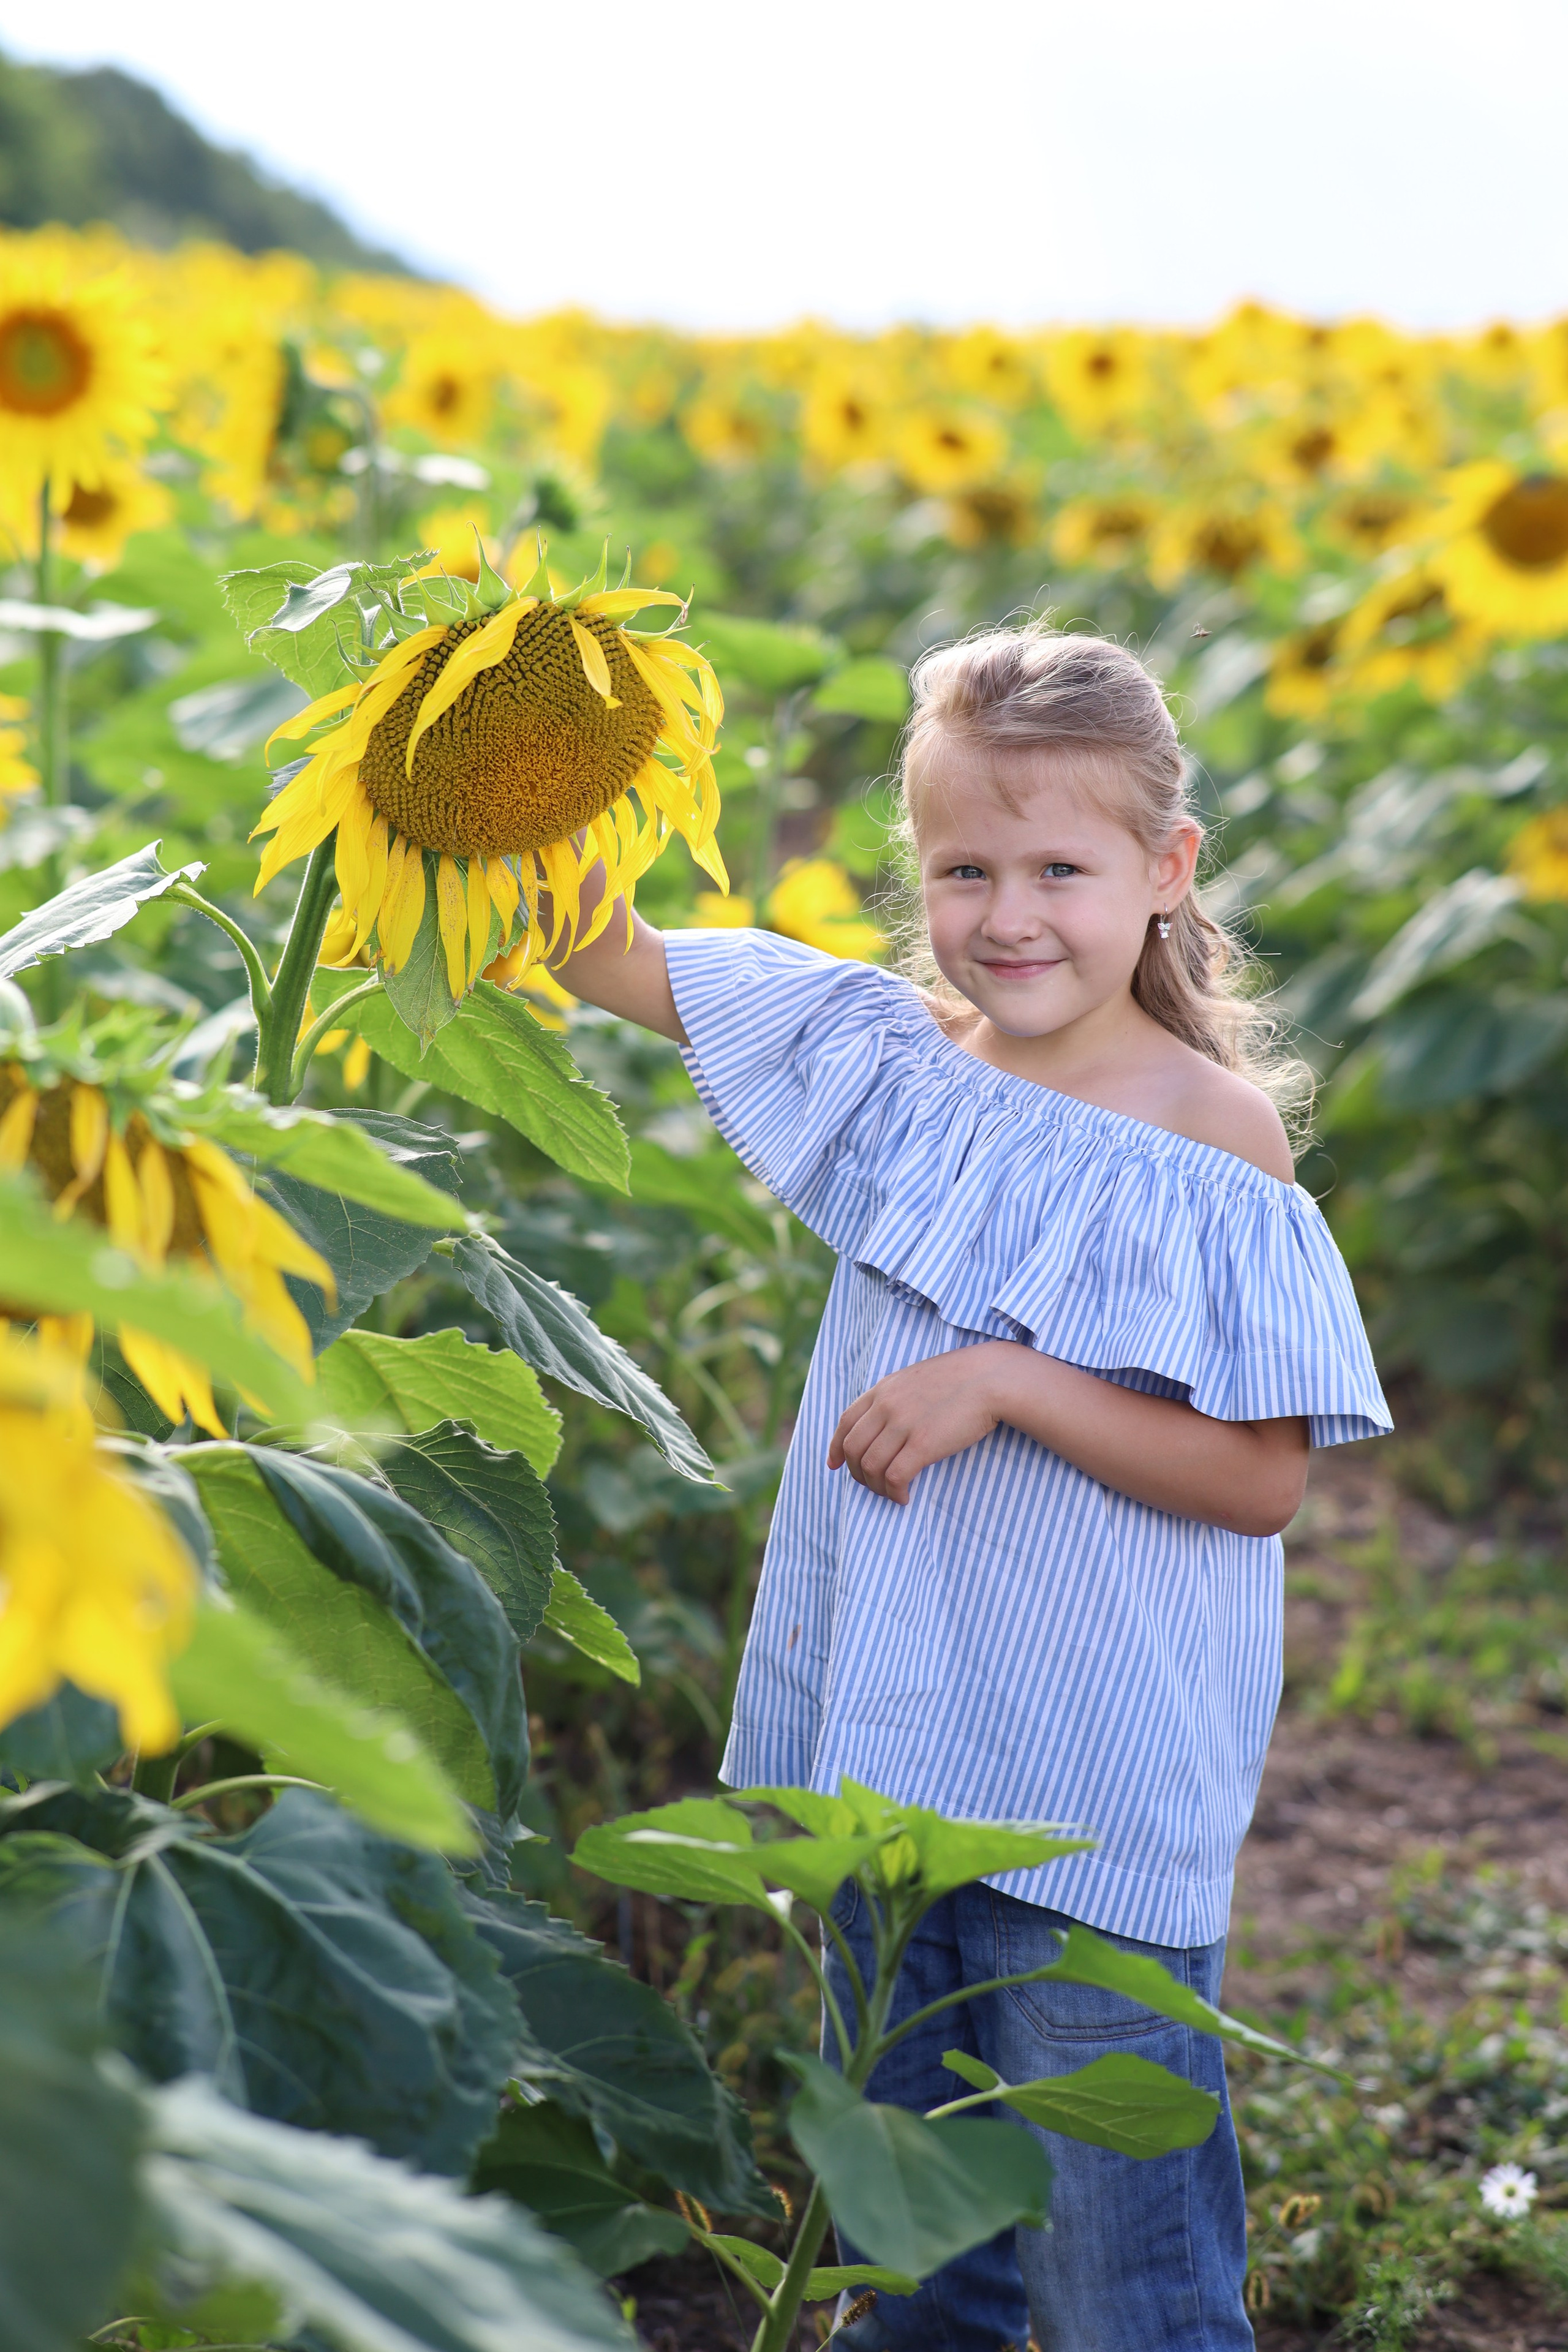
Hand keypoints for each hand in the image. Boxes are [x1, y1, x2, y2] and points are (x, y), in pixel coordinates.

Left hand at [827, 1345, 1005, 1504]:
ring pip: (870, 1466)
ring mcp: (903, 1424)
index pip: (846, 1422)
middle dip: (857, 1473)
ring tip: (892, 1493)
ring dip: (876, 1487)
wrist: (991, 1378)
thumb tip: (886, 1422)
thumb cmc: (962, 1380)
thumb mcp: (917, 1379)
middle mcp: (887, 1406)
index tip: (835, 1464)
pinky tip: (905, 1497)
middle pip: (853, 1448)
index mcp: (884, 1389)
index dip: (836, 1447)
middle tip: (872, 1485)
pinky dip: (894, 1492)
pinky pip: (894, 1476)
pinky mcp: (922, 1444)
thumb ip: (897, 1397)